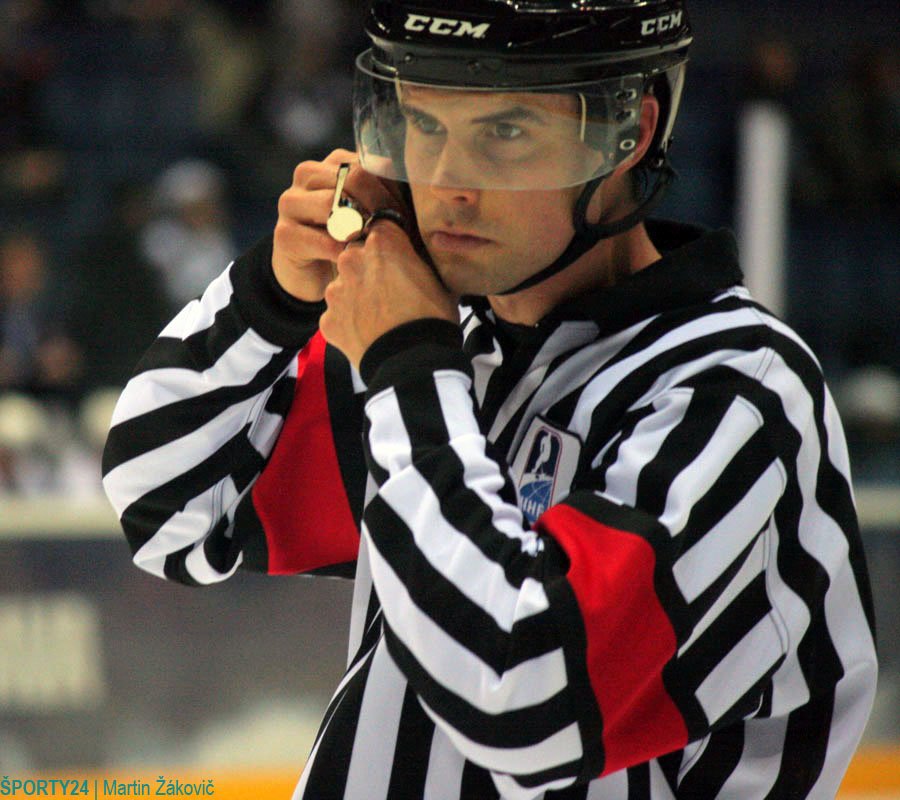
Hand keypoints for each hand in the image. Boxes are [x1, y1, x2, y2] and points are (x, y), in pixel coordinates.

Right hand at [272, 150, 406, 302]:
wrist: (312, 274)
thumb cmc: (351, 240)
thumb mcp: (371, 213)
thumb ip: (389, 196)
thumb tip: (423, 186)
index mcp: (333, 163)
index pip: (369, 162)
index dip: (394, 189)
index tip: (409, 215)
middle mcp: (308, 174)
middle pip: (352, 178)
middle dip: (382, 206)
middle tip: (398, 232)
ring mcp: (291, 202)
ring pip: (334, 205)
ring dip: (364, 229)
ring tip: (379, 246)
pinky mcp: (285, 235)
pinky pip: (325, 240)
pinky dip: (347, 253)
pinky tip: (360, 261)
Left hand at [320, 220, 458, 369]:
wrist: (412, 362)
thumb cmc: (433, 317)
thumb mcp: (438, 279)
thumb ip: (419, 259)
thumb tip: (418, 255)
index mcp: (381, 242)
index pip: (380, 227)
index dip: (391, 243)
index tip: (398, 257)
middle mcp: (351, 259)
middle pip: (357, 255)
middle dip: (370, 268)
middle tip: (390, 291)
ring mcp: (336, 291)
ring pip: (344, 286)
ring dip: (358, 296)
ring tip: (380, 318)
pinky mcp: (328, 320)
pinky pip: (338, 315)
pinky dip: (350, 323)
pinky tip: (368, 335)